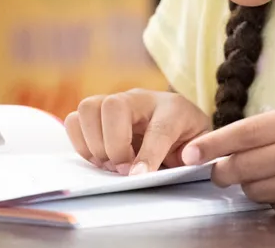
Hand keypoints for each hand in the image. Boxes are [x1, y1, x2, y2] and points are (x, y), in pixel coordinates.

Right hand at [64, 89, 210, 175]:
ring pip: (88, 107)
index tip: (138, 176)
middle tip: (123, 168)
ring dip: (94, 143)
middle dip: (114, 144)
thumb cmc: (189, 138)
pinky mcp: (97, 113)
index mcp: (172, 108)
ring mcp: (116, 102)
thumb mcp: (200, 148)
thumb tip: (170, 164)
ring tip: (109, 164)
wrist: (181, 124)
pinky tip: (100, 158)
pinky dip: (81, 144)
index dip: (148, 154)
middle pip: (113, 106)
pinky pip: (74, 121)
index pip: (158, 128)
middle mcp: (140, 98)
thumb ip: (190, 157)